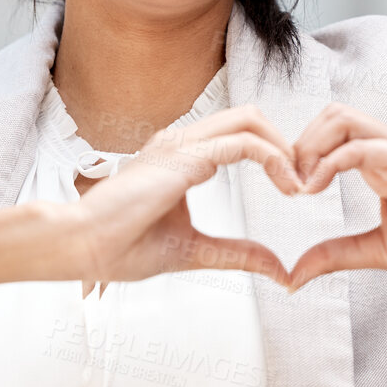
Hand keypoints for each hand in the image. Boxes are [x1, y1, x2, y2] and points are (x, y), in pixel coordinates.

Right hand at [66, 104, 304, 287]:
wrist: (82, 247)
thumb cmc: (121, 247)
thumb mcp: (194, 251)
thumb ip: (237, 254)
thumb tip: (278, 269)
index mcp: (181, 157)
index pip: (238, 134)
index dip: (273, 154)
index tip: (293, 189)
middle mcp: (182, 142)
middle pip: (249, 117)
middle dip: (285, 144)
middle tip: (304, 182)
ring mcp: (182, 144)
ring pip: (249, 120)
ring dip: (283, 148)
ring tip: (299, 184)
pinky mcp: (184, 157)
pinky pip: (243, 143)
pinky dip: (273, 159)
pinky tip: (287, 186)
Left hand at [284, 102, 386, 294]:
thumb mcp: (378, 252)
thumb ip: (336, 255)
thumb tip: (294, 274)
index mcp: (380, 165)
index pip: (329, 133)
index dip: (299, 156)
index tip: (288, 193)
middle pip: (330, 114)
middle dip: (298, 144)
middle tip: (289, 186)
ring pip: (342, 119)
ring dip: (309, 147)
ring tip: (301, 187)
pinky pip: (362, 146)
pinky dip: (329, 162)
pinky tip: (316, 189)